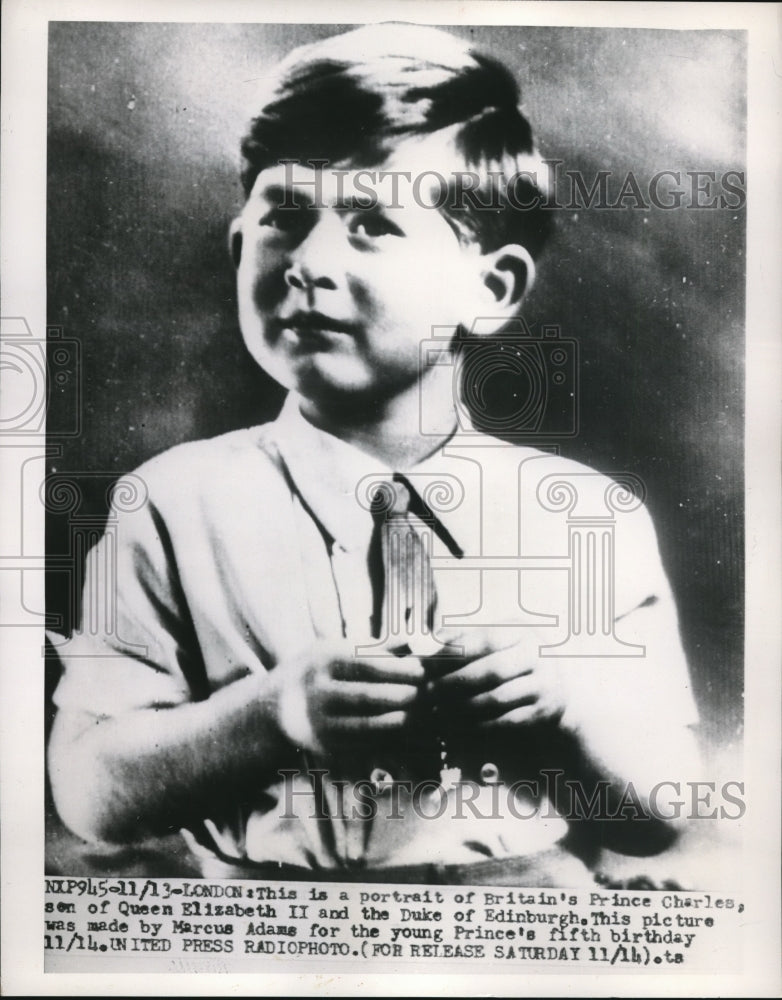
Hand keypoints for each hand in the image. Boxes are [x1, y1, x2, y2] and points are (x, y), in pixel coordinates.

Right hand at [272, 639, 423, 753]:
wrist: (276, 705)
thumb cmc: (320, 669)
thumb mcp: (338, 648)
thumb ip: (375, 647)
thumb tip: (413, 641)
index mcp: (325, 661)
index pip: (369, 665)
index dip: (400, 669)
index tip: (424, 671)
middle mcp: (319, 693)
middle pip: (371, 696)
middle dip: (406, 696)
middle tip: (430, 694)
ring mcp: (321, 722)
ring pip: (370, 725)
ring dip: (402, 720)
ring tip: (423, 712)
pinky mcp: (327, 746)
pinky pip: (364, 743)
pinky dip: (388, 737)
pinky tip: (404, 729)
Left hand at [427, 627, 566, 729]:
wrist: (554, 688)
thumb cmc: (511, 658)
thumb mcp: (496, 640)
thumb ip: (464, 639)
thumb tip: (428, 643)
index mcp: (523, 631)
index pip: (486, 639)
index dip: (456, 652)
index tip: (430, 665)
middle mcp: (538, 655)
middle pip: (492, 670)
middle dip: (455, 682)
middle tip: (430, 691)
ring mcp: (545, 684)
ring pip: (498, 699)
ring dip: (463, 707)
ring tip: (439, 709)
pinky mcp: (543, 711)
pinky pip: (506, 721)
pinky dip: (478, 724)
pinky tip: (458, 725)